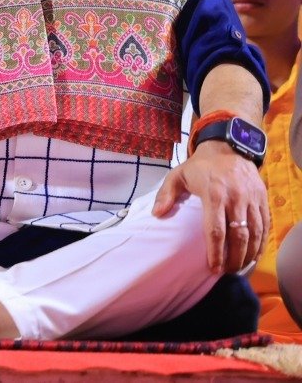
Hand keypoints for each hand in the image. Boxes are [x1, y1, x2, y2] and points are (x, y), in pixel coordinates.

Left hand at [153, 142, 269, 273]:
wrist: (229, 149)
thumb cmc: (200, 166)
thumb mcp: (178, 175)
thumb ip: (166, 194)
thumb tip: (157, 214)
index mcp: (214, 194)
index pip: (216, 229)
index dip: (215, 252)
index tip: (213, 268)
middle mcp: (236, 198)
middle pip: (238, 236)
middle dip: (233, 258)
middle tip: (226, 272)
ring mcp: (252, 200)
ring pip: (254, 233)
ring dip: (248, 254)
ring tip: (239, 268)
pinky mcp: (262, 200)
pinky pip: (264, 226)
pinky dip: (261, 243)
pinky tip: (254, 256)